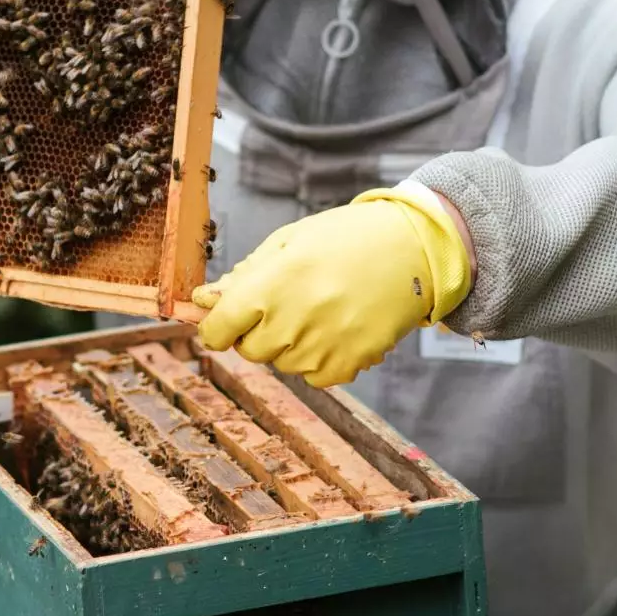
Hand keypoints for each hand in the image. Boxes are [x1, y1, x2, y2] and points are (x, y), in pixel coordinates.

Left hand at [190, 181, 473, 387]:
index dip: (216, 326)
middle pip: (249, 350)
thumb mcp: (288, 241)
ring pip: (282, 364)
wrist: (415, 250)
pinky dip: (318, 358)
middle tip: (285, 302)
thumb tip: (202, 299)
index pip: (218, 329)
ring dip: (289, 343)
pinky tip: (337, 326)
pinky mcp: (349, 364)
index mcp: (275, 283)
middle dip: (256, 331)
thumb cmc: (347, 238)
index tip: (224, 319)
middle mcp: (296, 319)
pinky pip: (314, 376)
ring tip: (319, 308)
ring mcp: (324, 346)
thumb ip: (244, 275)